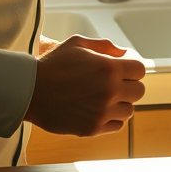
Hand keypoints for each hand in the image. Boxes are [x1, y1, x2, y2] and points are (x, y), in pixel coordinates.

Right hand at [24, 35, 145, 135]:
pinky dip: (112, 118)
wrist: (30, 91)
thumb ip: (105, 46)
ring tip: (104, 98)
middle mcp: (110, 90)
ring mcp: (102, 111)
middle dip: (129, 85)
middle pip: (139, 91)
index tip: (123, 70)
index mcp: (109, 67)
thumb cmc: (53, 65)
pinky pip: (117, 125)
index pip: (140, 70)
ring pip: (129, 110)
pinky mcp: (93, 128)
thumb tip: (124, 53)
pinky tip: (99, 110)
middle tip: (114, 84)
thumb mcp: (78, 43)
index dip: (132, 68)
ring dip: (121, 103)